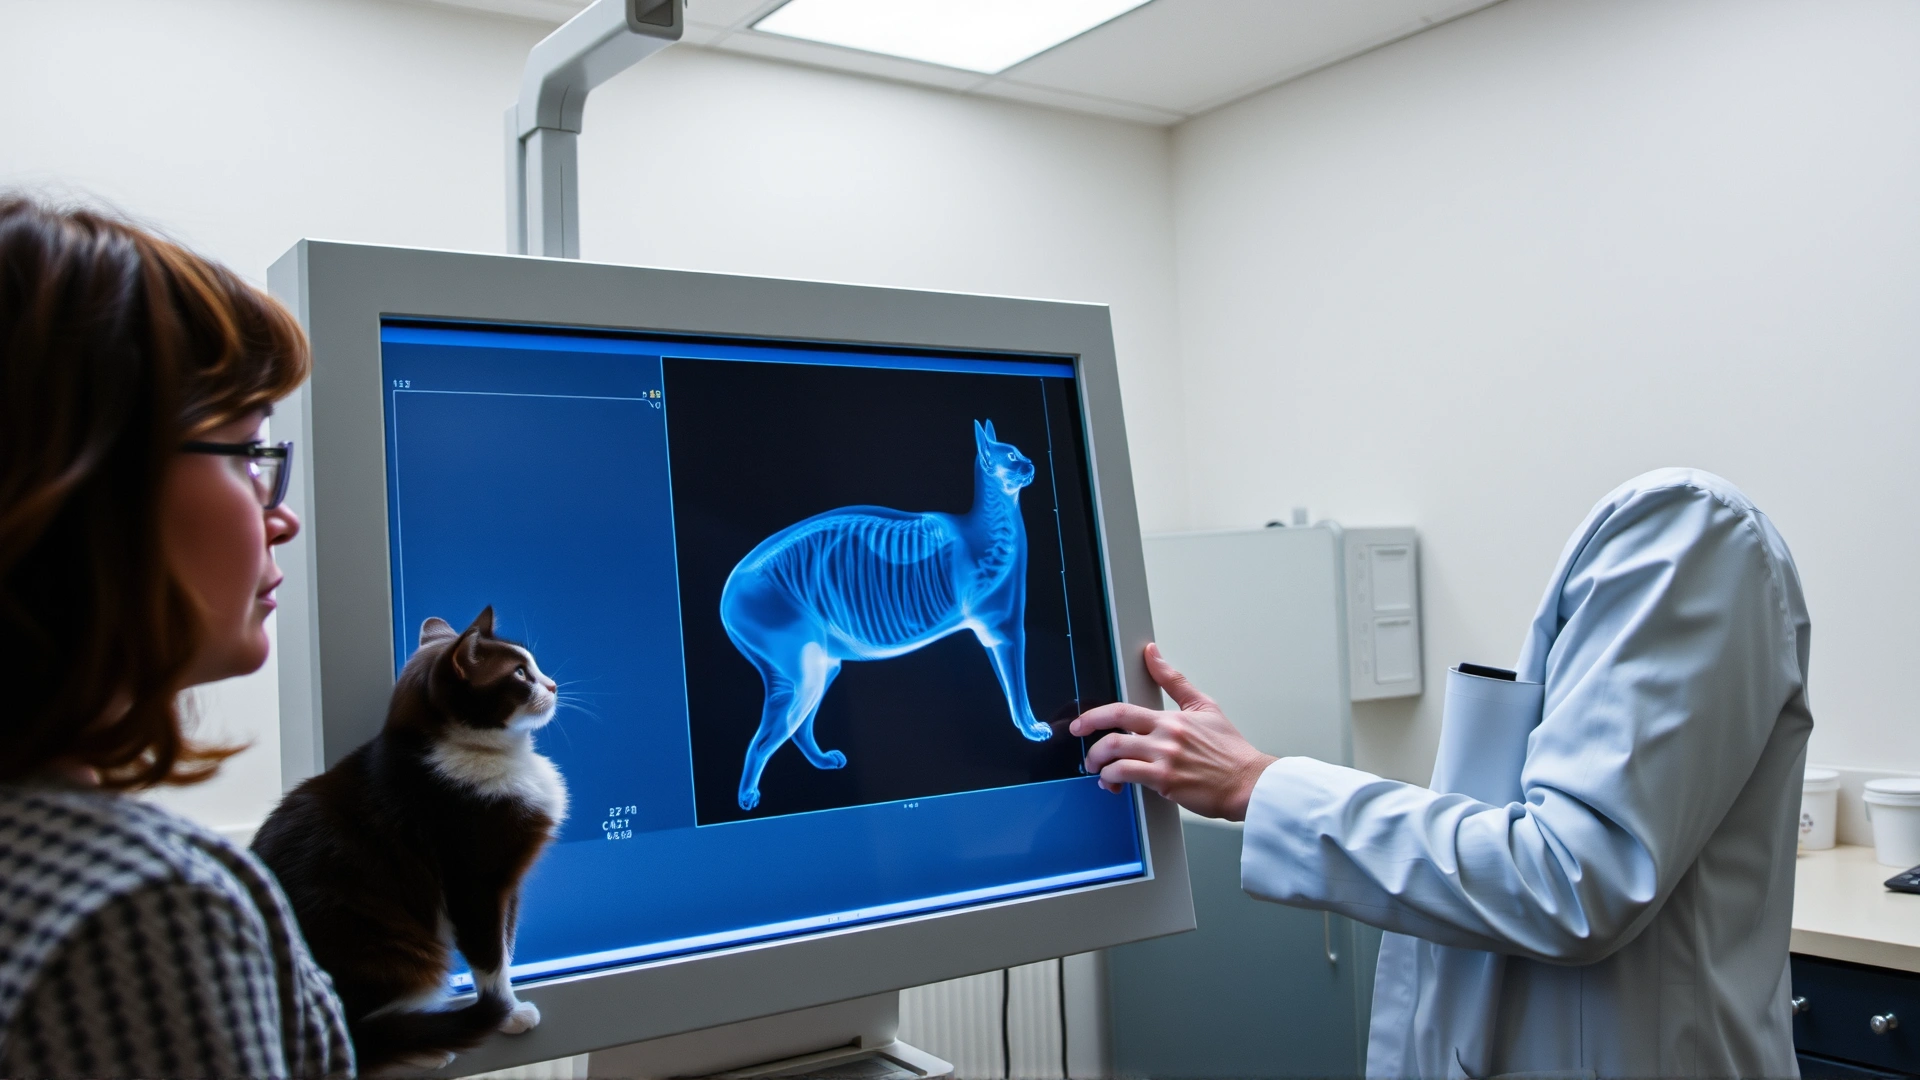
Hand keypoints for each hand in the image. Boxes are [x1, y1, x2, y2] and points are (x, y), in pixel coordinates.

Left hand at [1069, 643, 1277, 821]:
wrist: (1248, 782)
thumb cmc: (1230, 751)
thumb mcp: (1204, 706)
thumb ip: (1174, 681)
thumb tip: (1152, 653)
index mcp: (1170, 719)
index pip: (1122, 711)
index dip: (1094, 716)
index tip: (1081, 723)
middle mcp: (1164, 736)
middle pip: (1112, 733)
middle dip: (1090, 744)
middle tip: (1086, 754)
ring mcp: (1164, 759)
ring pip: (1114, 757)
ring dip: (1099, 765)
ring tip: (1099, 771)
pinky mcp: (1166, 782)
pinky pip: (1126, 776)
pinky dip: (1112, 780)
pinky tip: (1114, 784)